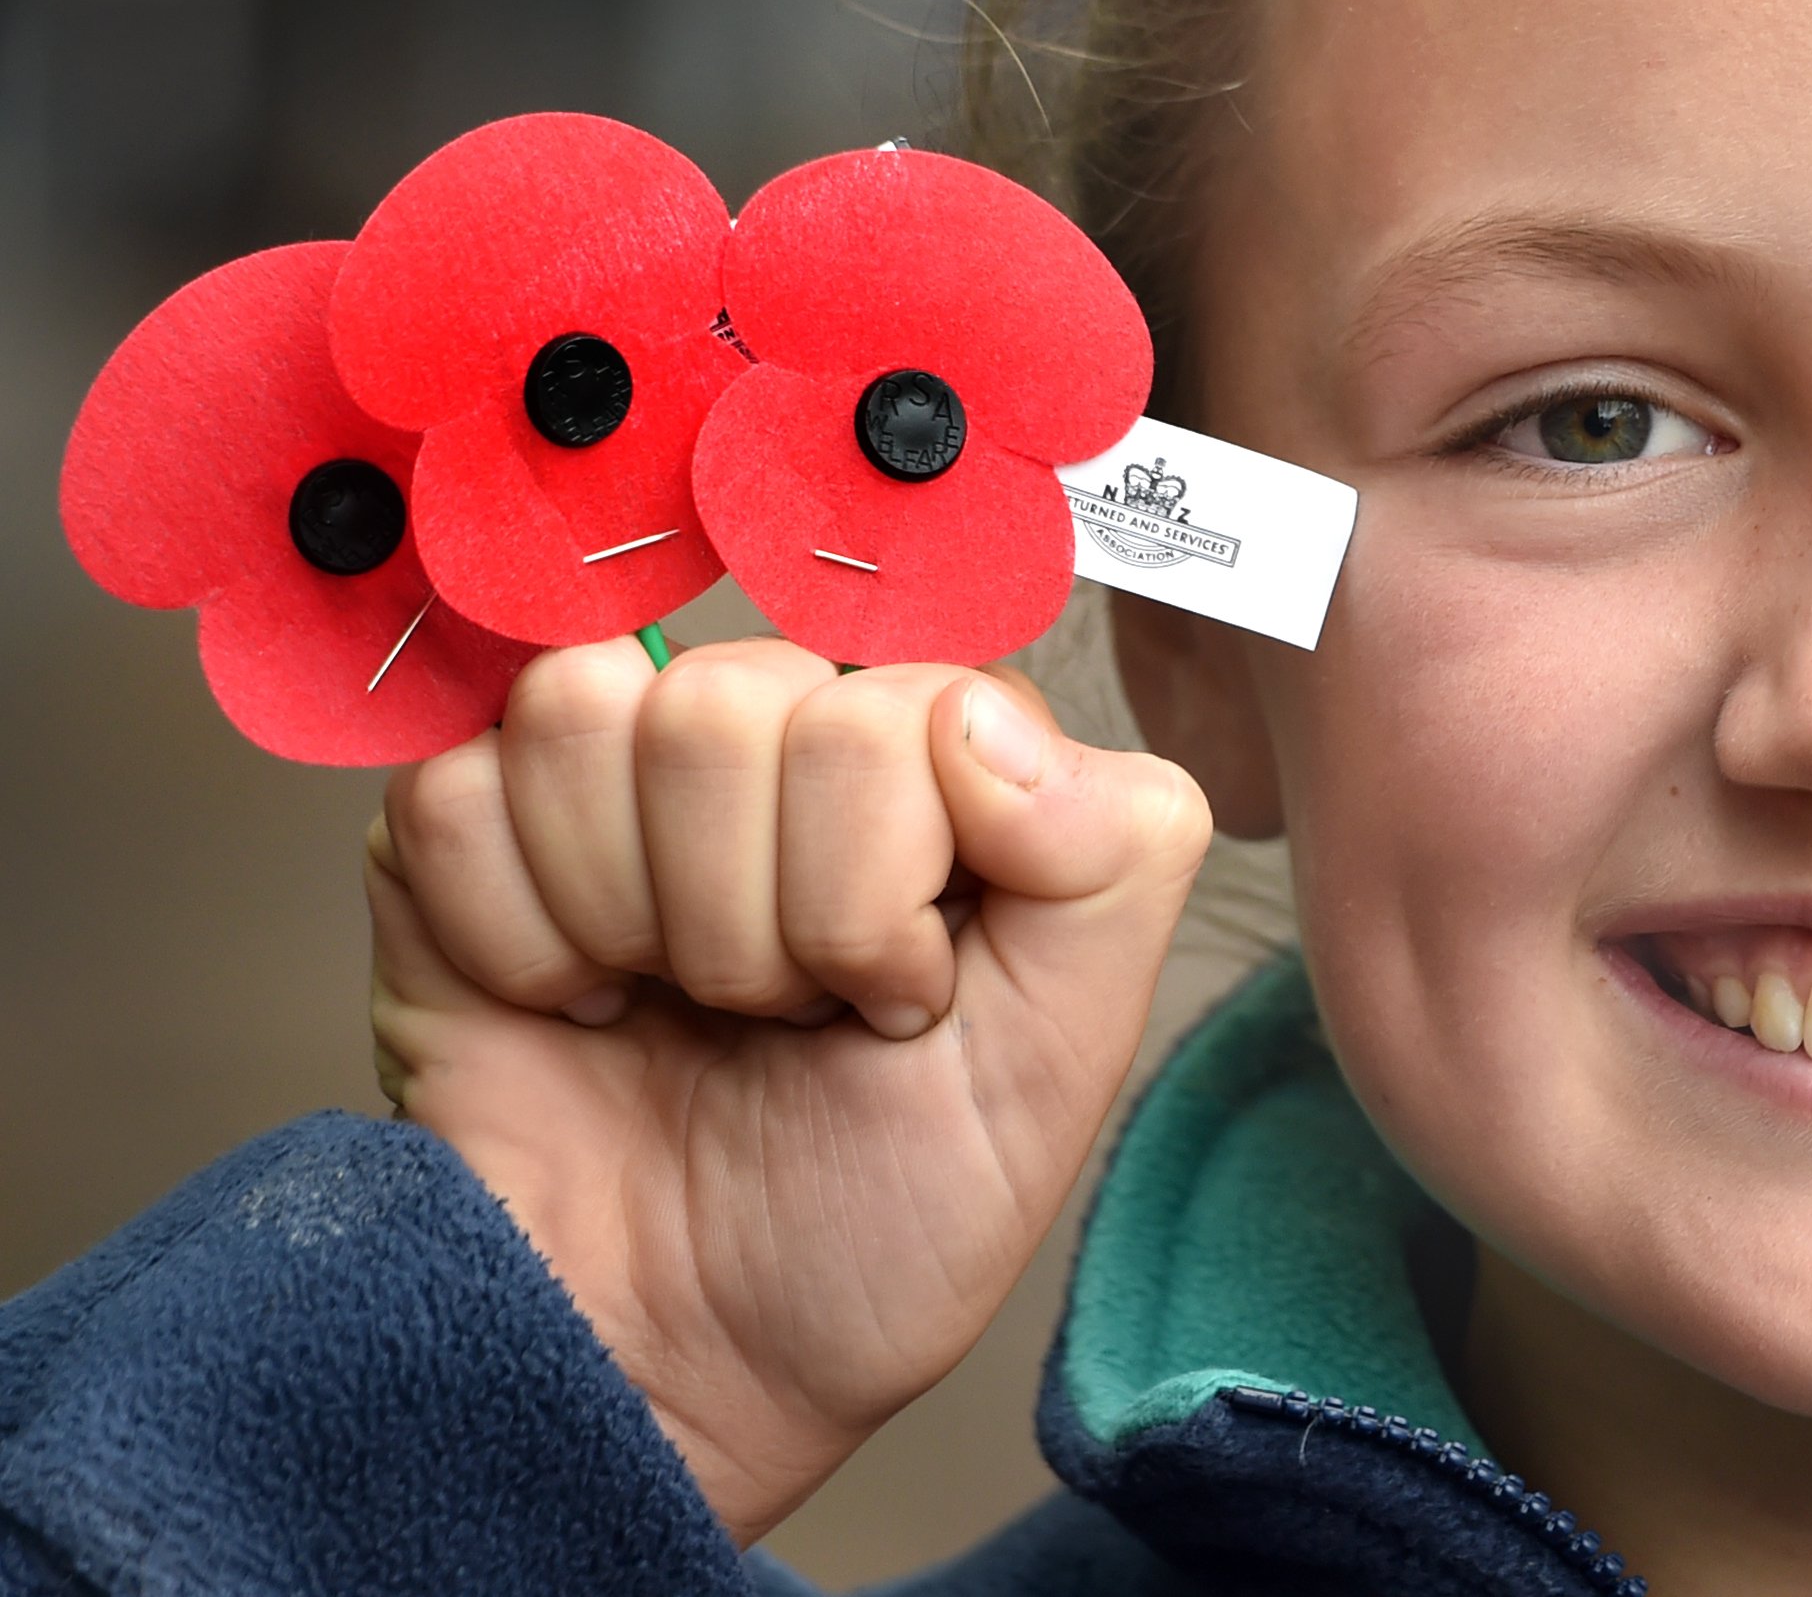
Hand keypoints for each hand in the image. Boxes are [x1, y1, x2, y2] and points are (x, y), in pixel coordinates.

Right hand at [367, 638, 1209, 1543]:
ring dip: (635, 914)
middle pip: (737, 699)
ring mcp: (614, 762)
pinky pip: (453, 791)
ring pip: (590, 711)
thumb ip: (1110, 856)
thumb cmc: (874, 1222)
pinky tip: (572, 1007)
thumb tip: (985, 712)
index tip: (892, 1003)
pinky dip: (514, 941)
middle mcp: (783, 729)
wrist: (670, 1361)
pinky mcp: (458, 820)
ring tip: (678, 1008)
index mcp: (939, 760)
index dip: (884, 884)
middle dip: (762, 920)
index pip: (907, 700)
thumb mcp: (1057, 1064)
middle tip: (776, 1021)